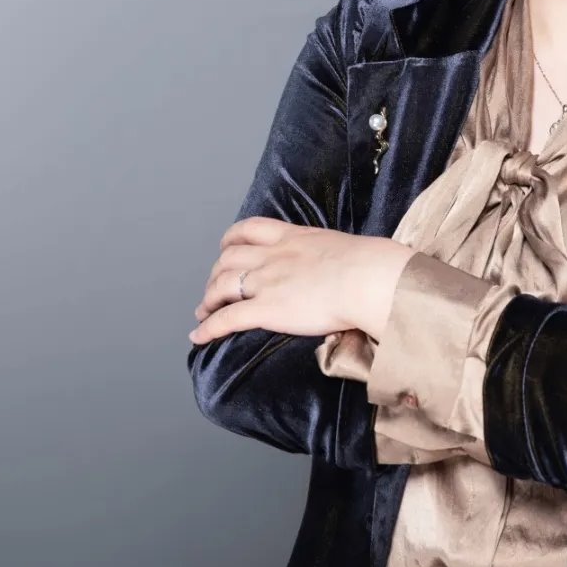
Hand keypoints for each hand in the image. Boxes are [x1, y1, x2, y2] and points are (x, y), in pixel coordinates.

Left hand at [188, 217, 413, 344]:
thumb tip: (350, 264)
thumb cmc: (369, 264)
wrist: (367, 278)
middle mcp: (273, 256)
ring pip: (221, 285)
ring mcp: (267, 282)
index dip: (232, 240)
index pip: (250, 229)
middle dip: (216, 273)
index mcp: (293, 237)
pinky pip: (227, 318)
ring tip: (203, 310)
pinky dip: (208, 327)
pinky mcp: (266, 309)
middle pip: (229, 258)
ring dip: (208, 299)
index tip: (226, 248)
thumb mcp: (344, 246)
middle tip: (214, 287)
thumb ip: (334, 254)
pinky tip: (198, 336)